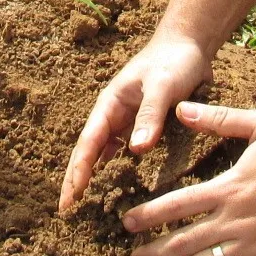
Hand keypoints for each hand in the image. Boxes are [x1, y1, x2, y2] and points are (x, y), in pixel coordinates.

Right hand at [59, 32, 214, 213]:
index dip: (78, 171)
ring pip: (104, 154)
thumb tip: (137, 150)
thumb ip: (150, 115)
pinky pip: (124, 151)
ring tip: (84, 205)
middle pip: (89, 151)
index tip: (70, 197)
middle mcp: (114, 114)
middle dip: (75, 179)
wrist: (190, 45)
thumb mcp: (162, 86)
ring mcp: (128, 121)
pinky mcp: (144, 126)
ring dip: (92, 176)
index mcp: (110, 104)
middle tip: (65, 210)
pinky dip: (116, 169)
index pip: (89, 143)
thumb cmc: (174, 61)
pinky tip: (115, 186)